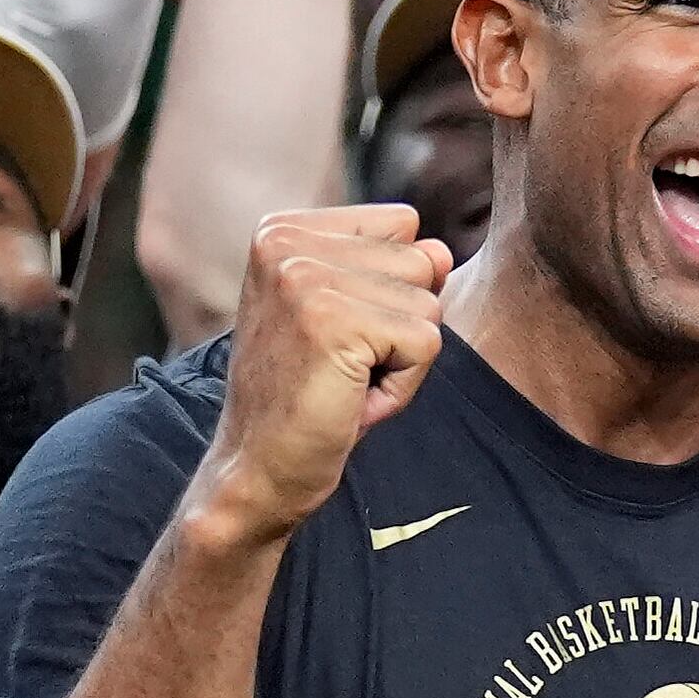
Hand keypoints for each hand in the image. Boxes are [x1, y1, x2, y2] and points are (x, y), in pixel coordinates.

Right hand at [193, 204, 451, 543]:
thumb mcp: (340, 313)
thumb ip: (390, 268)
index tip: (337, 334)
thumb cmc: (303, 398)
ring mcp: (304, 280)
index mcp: (281, 230)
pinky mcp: (333, 324)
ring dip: (401, 359)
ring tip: (344, 383)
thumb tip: (442, 252)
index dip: (389, 290)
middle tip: (340, 366)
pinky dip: (402, 387)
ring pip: (428, 305)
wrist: (256, 472)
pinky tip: (351, 402)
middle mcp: (286, 244)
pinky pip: (426, 344)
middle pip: (422, 261)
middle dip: (400, 325)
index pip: (402, 225)